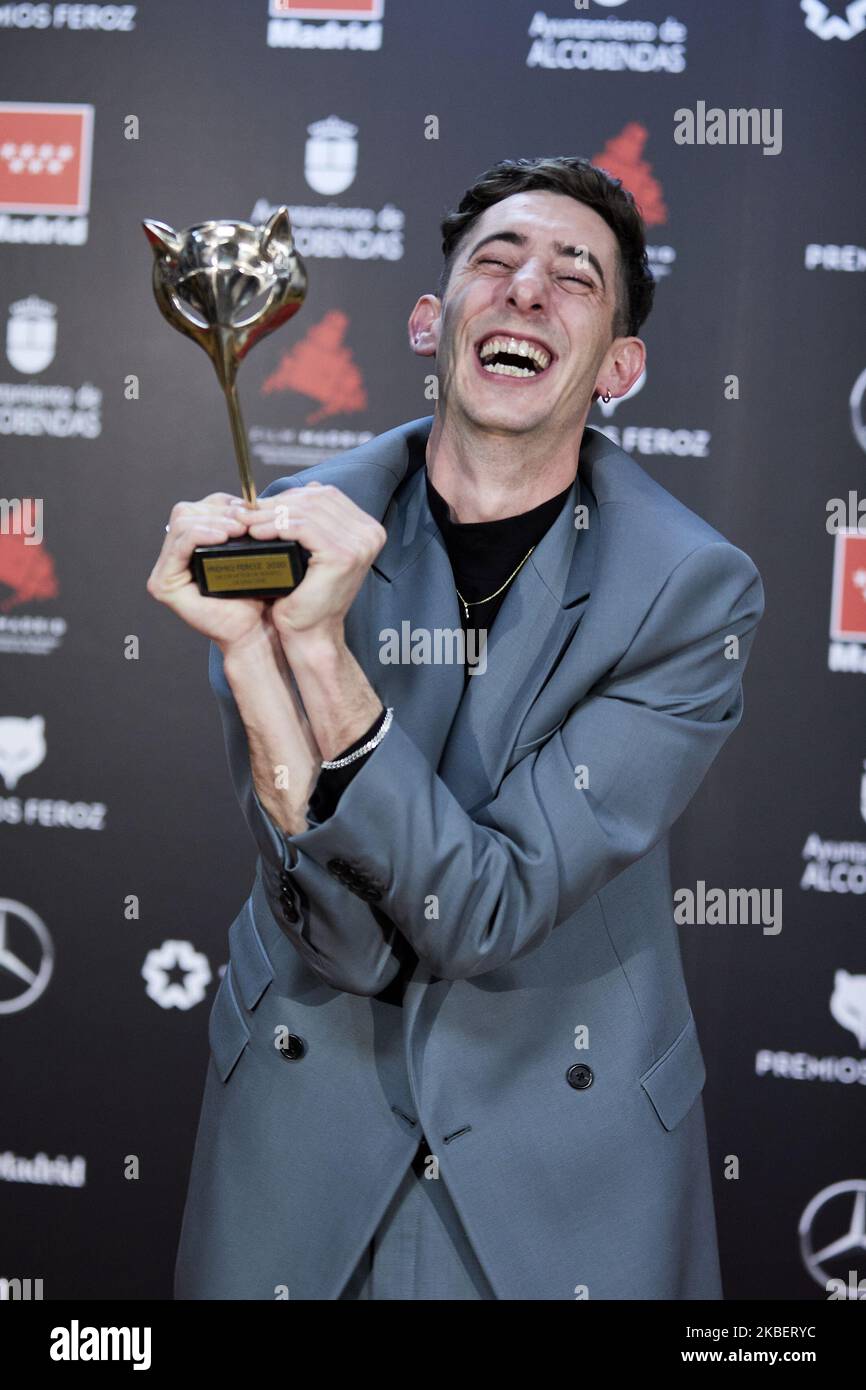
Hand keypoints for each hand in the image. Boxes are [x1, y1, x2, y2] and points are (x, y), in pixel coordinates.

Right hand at [146, 492, 269, 651]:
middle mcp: (176, 555)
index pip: (202, 508)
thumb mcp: (252, 552)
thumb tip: (254, 499)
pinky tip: (223, 536)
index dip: (226, 504)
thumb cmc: (258, 596)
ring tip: (238, 529)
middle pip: (188, 511)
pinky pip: (179, 544)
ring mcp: (167, 569)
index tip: (251, 510)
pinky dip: (201, 534)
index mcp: (194, 545)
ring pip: (183, 522)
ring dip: (214, 521)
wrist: (257, 630)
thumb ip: (245, 526)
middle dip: (220, 511)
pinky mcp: (164, 582)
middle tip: (246, 520)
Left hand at [247, 482, 386, 646]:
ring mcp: (360, 544)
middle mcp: (370, 534)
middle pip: (316, 499)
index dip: (290, 496)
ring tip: (246, 522)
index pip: (326, 495)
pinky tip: (257, 533)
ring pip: (306, 511)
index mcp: (368, 529)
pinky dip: (275, 526)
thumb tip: (303, 488)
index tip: (260, 504)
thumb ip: (315, 521)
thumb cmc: (307, 596)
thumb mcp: (314, 551)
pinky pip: (302, 528)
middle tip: (246, 510)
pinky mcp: (343, 555)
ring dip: (270, 514)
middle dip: (277, 503)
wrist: (311, 633)